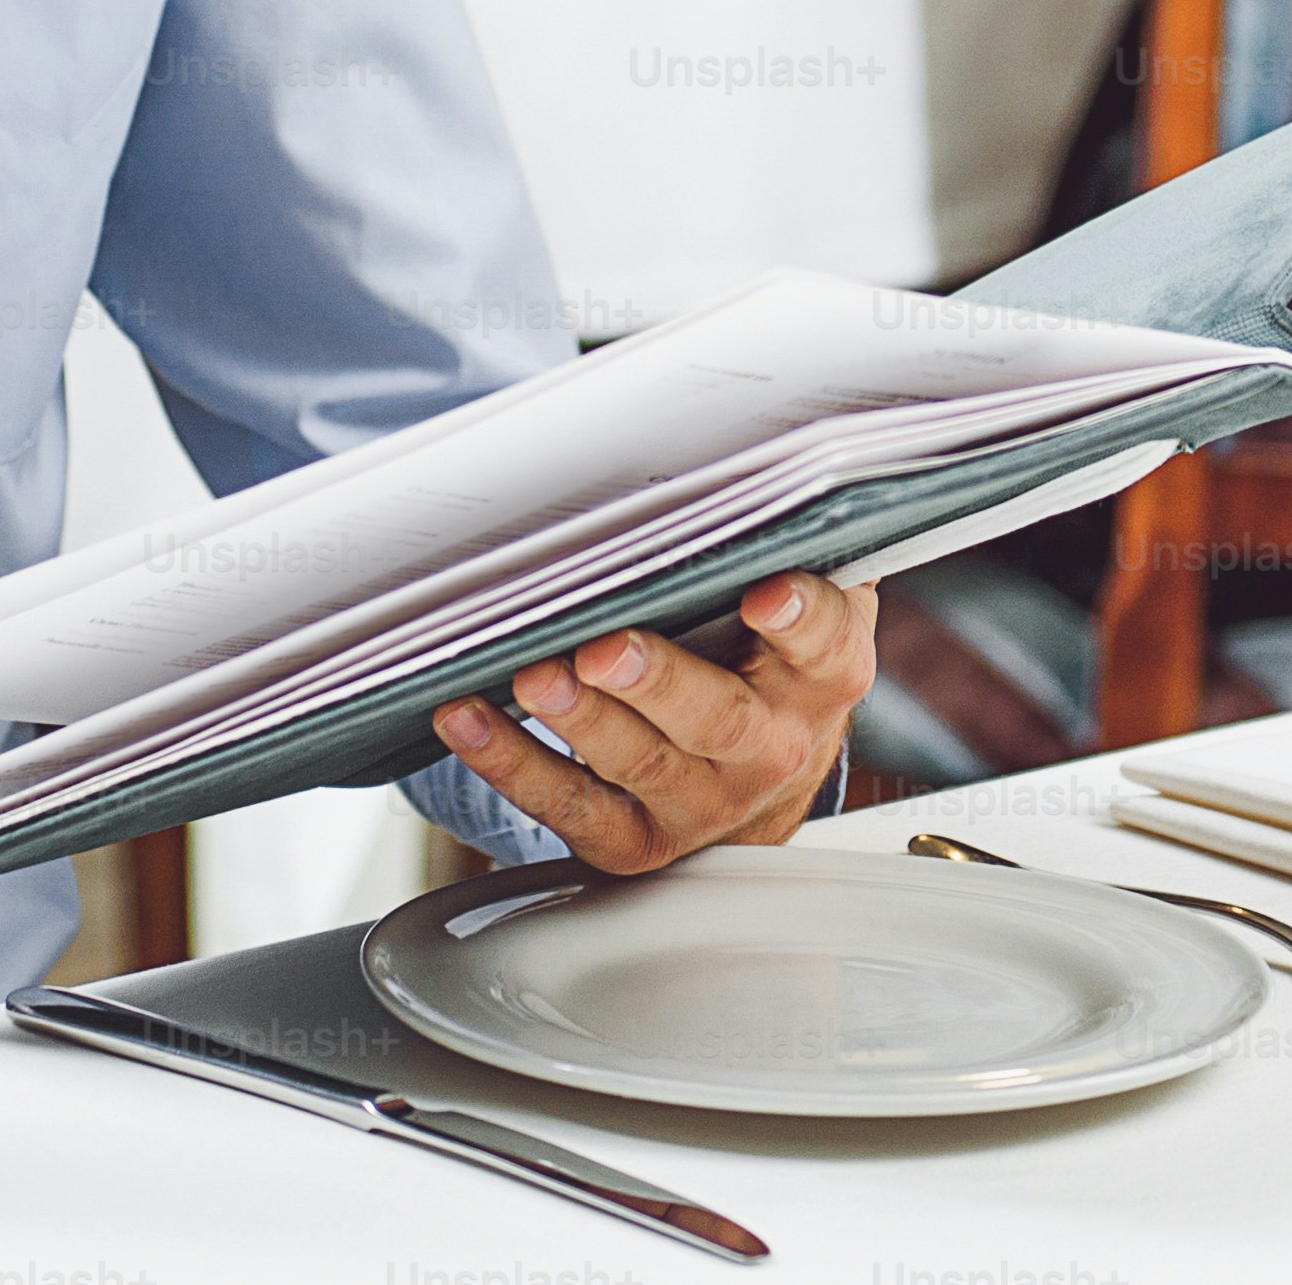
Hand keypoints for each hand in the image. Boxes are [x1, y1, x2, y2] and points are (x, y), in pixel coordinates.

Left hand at [429, 573, 878, 872]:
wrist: (762, 789)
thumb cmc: (770, 666)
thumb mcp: (806, 607)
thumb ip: (795, 544)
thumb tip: (767, 452)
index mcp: (818, 677)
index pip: (823, 646)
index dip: (799, 622)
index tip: (766, 596)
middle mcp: (769, 748)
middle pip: (718, 718)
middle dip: (658, 682)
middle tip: (606, 649)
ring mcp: (702, 801)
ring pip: (641, 764)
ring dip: (580, 721)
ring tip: (533, 677)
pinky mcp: (635, 839)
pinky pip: (571, 804)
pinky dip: (511, 762)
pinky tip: (469, 717)